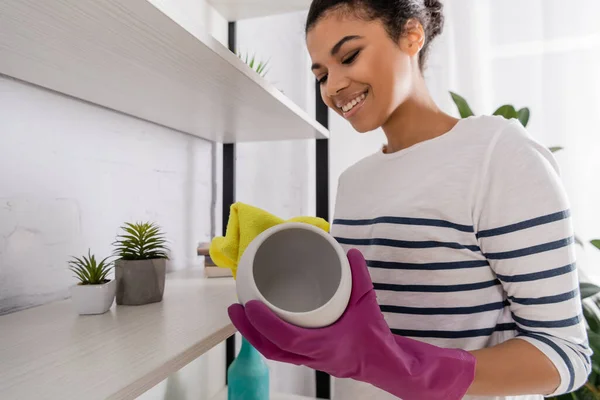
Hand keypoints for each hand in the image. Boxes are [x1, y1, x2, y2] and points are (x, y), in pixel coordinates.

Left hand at [228, 249, 475, 399]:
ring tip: (243, 313)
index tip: (250, 305)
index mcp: (323, 346)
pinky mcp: (309, 358)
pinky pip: (281, 350)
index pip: (284, 338)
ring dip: (255, 334)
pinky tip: (264, 322)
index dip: (264, 323)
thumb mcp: (368, 304)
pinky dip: (268, 336)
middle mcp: (311, 356)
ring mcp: (308, 359)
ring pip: (272, 352)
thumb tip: (350, 252)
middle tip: (235, 308)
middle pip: (269, 348)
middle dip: (248, 330)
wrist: (386, 364)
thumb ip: (360, 277)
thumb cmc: (376, 339)